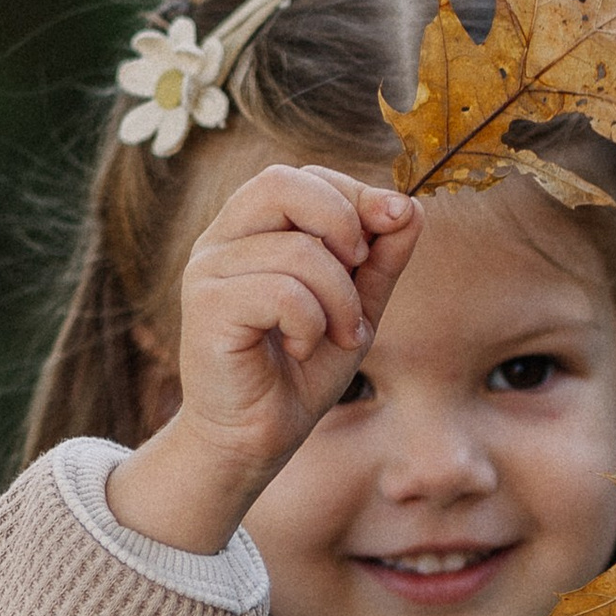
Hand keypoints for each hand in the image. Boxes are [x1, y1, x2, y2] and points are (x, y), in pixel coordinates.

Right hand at [110, 166, 421, 552]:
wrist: (256, 438)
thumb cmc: (299, 371)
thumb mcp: (355, 308)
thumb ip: (380, 259)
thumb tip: (410, 207)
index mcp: (252, 229)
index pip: (303, 176)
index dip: (353, 194)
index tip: (390, 229)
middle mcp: (221, 239)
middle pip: (283, 182)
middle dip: (343, 222)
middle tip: (361, 270)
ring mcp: (208, 270)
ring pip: (297, 251)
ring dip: (339, 299)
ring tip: (337, 335)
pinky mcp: (206, 308)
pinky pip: (282, 292)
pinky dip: (311, 323)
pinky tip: (302, 348)